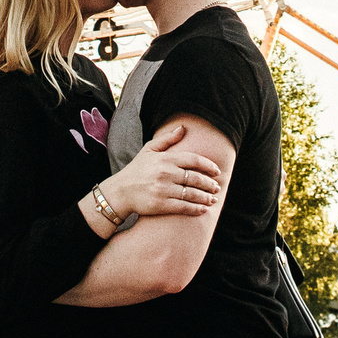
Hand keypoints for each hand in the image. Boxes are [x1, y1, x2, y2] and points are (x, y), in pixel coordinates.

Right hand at [104, 120, 222, 217]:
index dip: (208, 165)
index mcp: (165, 159)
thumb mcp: (149, 150)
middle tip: (217, 187)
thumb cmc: (136, 170)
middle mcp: (166, 173)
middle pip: (195, 178)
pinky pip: (184, 207)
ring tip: (213, 199)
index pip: (193, 160)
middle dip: (210, 184)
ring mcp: (163, 190)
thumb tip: (183, 127)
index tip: (217, 171)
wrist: (120, 192)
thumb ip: (167, 139)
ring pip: (192, 194)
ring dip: (206, 197)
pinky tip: (203, 209)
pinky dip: (196, 209)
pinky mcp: (161, 205)